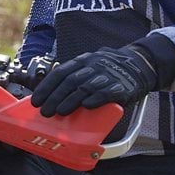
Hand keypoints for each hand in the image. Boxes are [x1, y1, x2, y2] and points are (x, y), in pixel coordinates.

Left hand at [29, 45, 172, 117]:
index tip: (37, 101)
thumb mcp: (89, 68)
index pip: (59, 73)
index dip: (46, 87)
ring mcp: (106, 75)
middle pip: (69, 82)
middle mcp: (91, 67)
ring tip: (60, 112)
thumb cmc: (108, 71)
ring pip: (84, 87)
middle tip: (46, 112)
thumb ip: (74, 79)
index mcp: (81, 62)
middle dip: (54, 97)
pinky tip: (86, 106)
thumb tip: (51, 98)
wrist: (138, 64)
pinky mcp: (120, 86)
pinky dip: (95, 99)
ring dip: (70, 101)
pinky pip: (105, 92)